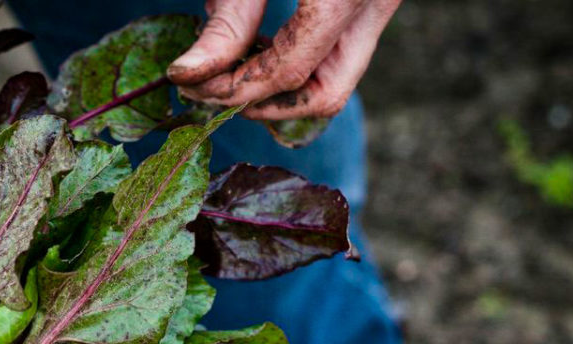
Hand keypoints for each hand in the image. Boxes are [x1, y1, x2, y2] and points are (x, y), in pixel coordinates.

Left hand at [168, 0, 402, 120]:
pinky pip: (342, 51)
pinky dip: (300, 60)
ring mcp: (384, 0)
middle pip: (326, 91)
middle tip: (215, 93)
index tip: (191, 86)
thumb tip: (189, 75)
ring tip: (235, 65)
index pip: (290, 68)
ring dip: (283, 87)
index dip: (235, 88)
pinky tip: (262, 40)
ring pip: (339, 77)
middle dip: (265, 103)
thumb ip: (227, 15)